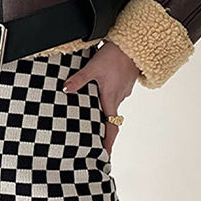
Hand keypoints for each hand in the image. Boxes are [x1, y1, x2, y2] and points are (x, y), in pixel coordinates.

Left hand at [62, 40, 140, 156]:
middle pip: (111, 118)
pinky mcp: (124, 81)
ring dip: (104, 111)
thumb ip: (79, 79)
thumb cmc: (115, 56)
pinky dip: (107, 97)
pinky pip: (115, 94)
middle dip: (103, 130)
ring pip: (112, 104)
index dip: (108, 143)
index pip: (111, 127)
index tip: (106, 157)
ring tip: (92, 117)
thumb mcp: (93, 67)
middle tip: (95, 141)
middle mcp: (119, 97)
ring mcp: (122, 89)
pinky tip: (100, 93)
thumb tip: (65, 90)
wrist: (134, 43)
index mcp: (111, 98)